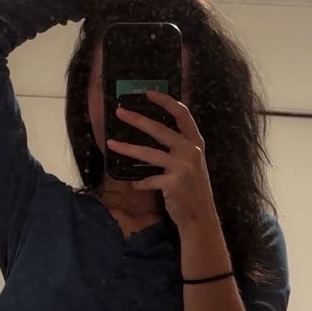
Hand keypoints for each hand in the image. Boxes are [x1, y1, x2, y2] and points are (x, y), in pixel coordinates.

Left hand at [107, 90, 217, 231]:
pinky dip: (141, 183)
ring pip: (148, 153)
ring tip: (111, 143)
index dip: (165, 101)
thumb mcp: (192, 163)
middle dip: (137, 119)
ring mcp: (183, 166)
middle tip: (120, 112)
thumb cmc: (193, 189)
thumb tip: (154, 132)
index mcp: (196, 142)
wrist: (201, 217)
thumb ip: (179, 147)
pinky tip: (136, 185)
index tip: (148, 93)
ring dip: (127, 148)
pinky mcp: (173, 183)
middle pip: (159, 129)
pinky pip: (148, 180)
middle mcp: (191, 150)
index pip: (182, 114)